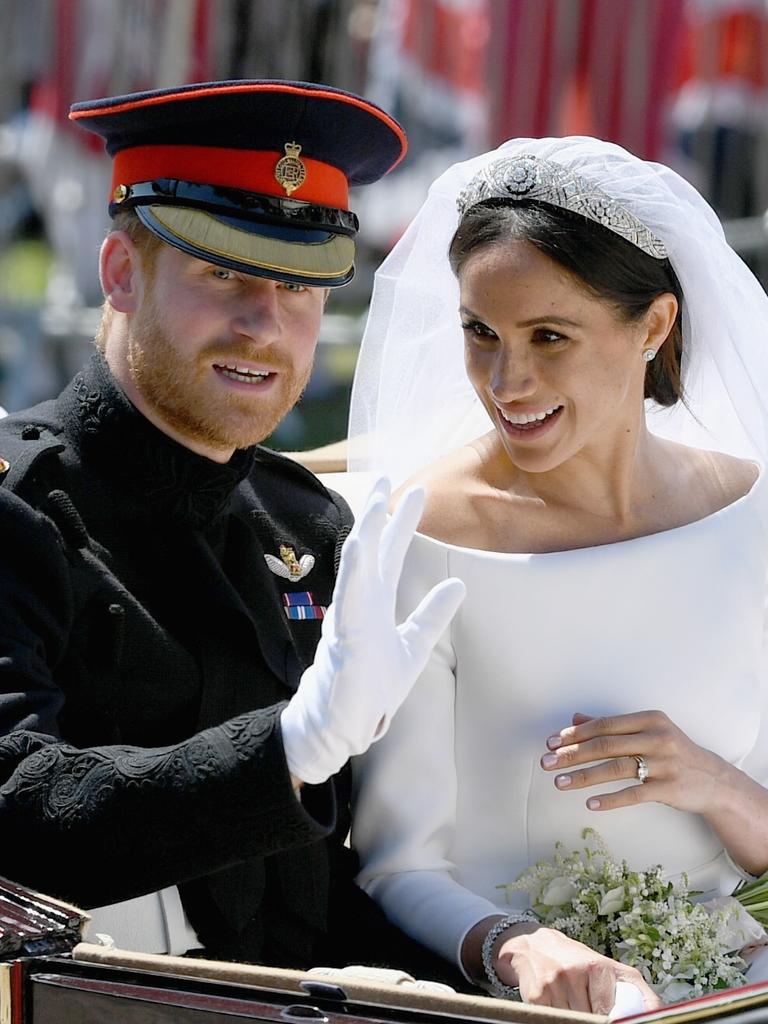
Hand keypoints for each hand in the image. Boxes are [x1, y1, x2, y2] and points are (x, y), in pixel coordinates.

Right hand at [280, 478, 465, 784]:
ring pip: (357, 564)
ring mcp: (350, 616)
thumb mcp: (415, 646)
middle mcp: (361, 601)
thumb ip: (432, 615)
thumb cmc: (372, 687)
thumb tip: (458, 584)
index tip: (416, 491)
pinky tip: (360, 543)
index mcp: (376, 602)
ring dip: (367, 530)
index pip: (391, 553)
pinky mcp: (347, 635)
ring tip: (376, 498)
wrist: (346, 724)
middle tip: (388, 475)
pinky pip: (350, 596)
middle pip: (372, 548)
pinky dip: (355, 568)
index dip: (402, 522)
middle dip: (380, 512)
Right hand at [495, 925, 659, 1014]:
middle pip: (589, 1018)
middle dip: (588, 1017)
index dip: (608, 1019)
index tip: (607, 1017)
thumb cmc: (576, 958)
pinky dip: (555, 1017)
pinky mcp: (536, 995)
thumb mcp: (607, 967)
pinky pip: (551, 1020)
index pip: (608, 1012)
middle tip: (584, 1007)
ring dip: (571, 1017)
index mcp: (597, 965)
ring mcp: (553, 984)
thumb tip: (658, 1013)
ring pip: (571, 1021)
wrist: (534, 944)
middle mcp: (574, 971)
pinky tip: (554, 1003)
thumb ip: (634, 988)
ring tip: (569, 1002)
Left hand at [541, 710, 728, 813]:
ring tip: (559, 783)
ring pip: (616, 768)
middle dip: (572, 754)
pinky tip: (590, 803)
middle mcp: (658, 737)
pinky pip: (634, 794)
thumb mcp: (647, 732)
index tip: (551, 742)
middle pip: (606, 745)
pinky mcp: (670, 788)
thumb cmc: (673, 752)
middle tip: (546, 762)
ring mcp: (665, 763)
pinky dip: (610, 799)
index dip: (575, 734)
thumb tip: (575, 719)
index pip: (604, 725)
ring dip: (584, 776)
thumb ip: (612, 727)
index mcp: (649, 719)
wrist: (713, 780)